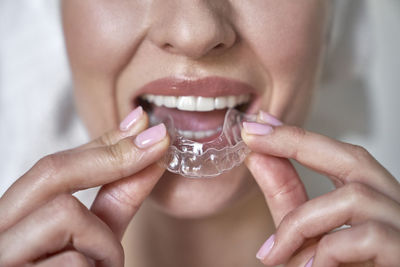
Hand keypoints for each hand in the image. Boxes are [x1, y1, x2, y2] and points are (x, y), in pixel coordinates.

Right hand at [0, 109, 168, 266]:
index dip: (102, 142)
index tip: (143, 124)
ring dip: (101, 242)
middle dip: (112, 156)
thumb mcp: (94, 244)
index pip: (52, 168)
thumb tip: (146, 152)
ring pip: (65, 214)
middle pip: (51, 173)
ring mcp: (2, 260)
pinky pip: (74, 261)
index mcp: (14, 222)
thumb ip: (114, 202)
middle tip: (158, 145)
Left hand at [242, 111, 399, 266]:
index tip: (260, 122)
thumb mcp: (305, 236)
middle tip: (254, 137)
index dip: (298, 136)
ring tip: (275, 256)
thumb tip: (258, 157)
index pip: (338, 156)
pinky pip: (366, 236)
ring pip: (353, 197)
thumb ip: (287, 197)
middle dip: (300, 142)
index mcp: (372, 203)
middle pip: (355, 159)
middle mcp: (395, 209)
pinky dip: (327, 249)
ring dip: (303, 222)